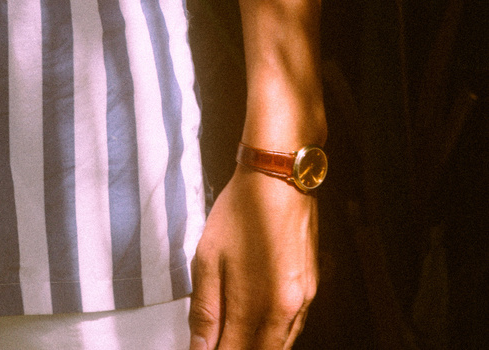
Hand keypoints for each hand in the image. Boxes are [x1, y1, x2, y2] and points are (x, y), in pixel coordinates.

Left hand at [188, 167, 317, 349]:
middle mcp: (287, 311)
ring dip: (256, 346)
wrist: (278, 178)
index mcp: (258, 307)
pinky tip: (257, 323)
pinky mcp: (311, 288)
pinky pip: (293, 327)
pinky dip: (274, 334)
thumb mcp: (209, 258)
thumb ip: (206, 310)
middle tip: (217, 342)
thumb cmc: (241, 212)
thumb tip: (200, 347)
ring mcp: (304, 301)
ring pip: (280, 345)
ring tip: (232, 333)